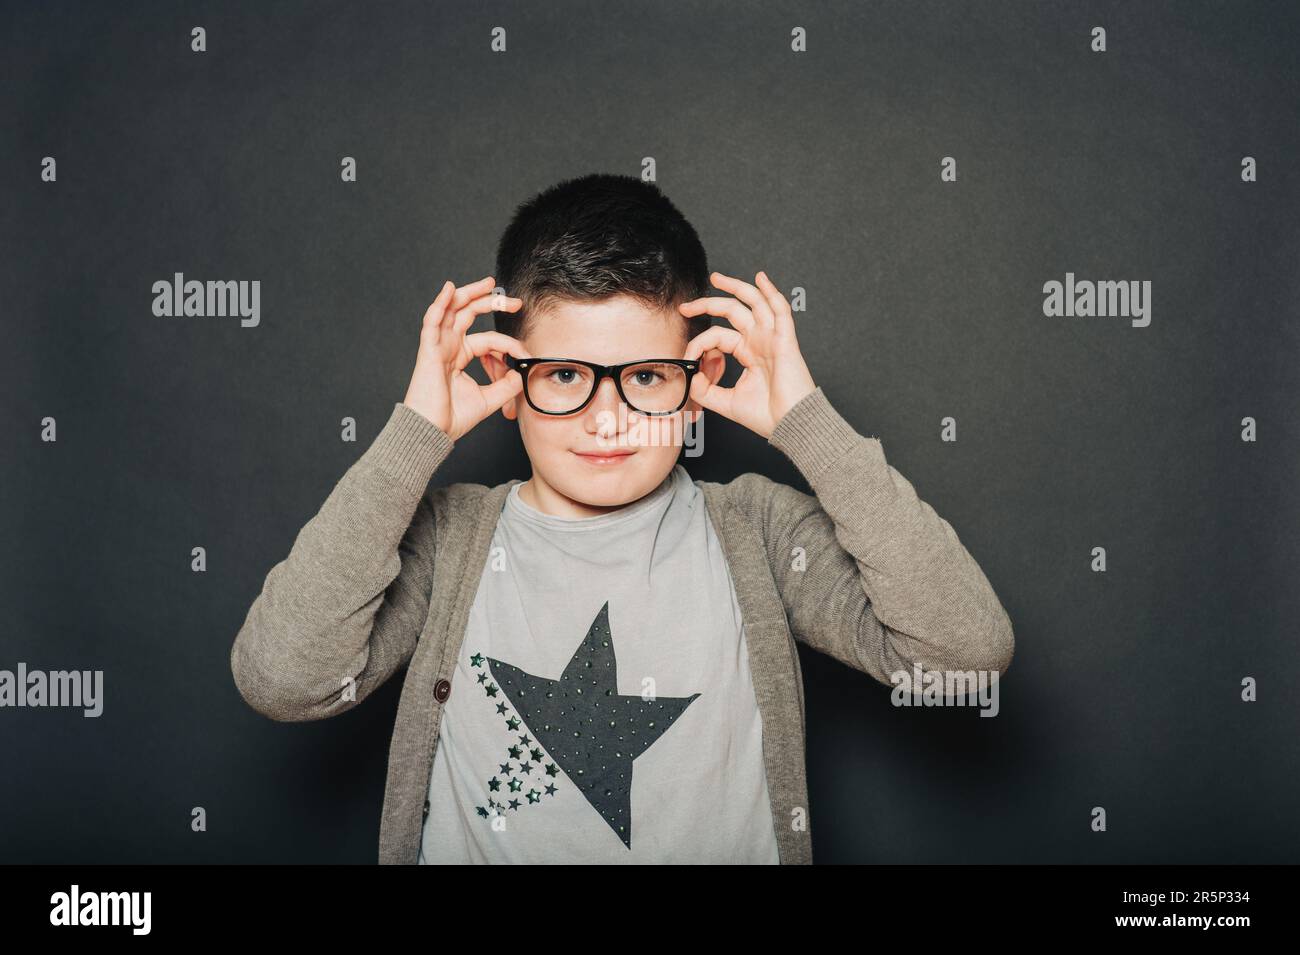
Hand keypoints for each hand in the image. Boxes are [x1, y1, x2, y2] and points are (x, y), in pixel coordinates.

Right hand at [402, 276, 530, 440]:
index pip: (488, 339)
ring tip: (488, 283)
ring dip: (470, 294)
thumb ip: (505, 385)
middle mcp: (448, 347)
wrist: (431, 432)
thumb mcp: (488, 399)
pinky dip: (440, 304)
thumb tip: (520, 372)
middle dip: (491, 303)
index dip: (508, 344)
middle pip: (468, 315)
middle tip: (515, 301)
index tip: (524, 354)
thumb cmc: (451, 419)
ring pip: (452, 310)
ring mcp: (437, 346)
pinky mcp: (428, 351)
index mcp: (459, 356)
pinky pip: (432, 321)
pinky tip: (450, 289)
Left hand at [679, 271, 816, 438]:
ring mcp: (772, 338)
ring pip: (754, 302)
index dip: (699, 343)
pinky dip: (771, 292)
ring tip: (717, 278)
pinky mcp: (785, 340)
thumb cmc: (767, 416)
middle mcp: (760, 341)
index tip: (687, 358)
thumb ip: (706, 390)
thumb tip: (691, 376)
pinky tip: (761, 278)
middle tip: (687, 306)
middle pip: (733, 311)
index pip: (719, 336)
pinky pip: (780, 310)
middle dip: (708, 304)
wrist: (791, 425)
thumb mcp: (726, 402)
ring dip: (736, 287)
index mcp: (748, 353)